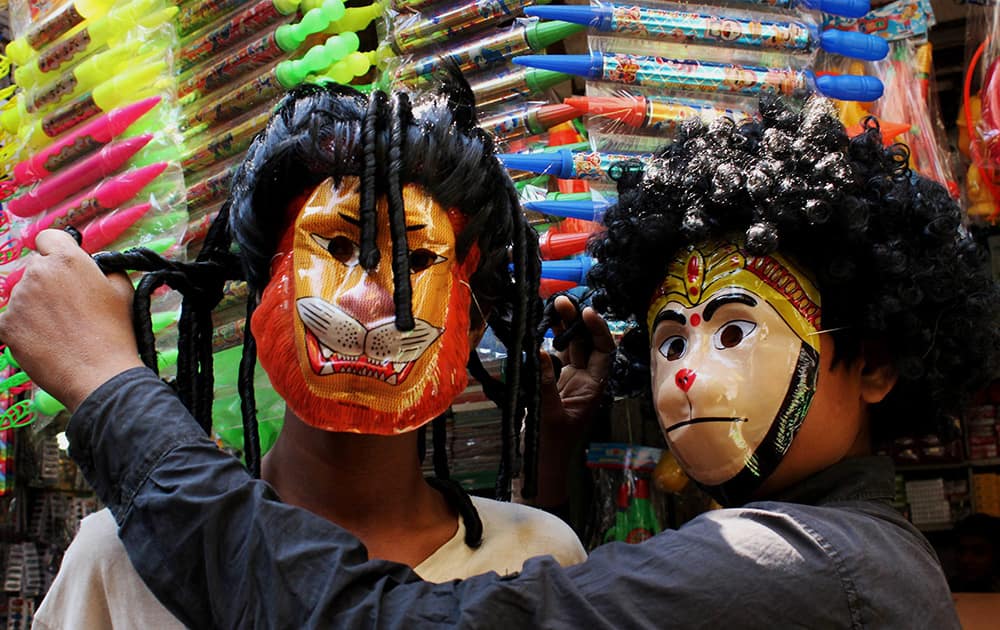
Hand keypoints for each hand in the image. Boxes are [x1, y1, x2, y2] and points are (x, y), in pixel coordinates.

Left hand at [0, 229, 142, 411]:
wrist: (100, 374)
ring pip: (23, 294)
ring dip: (36, 306)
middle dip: (49, 282)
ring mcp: (18, 300)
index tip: (65, 268)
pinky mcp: (6, 325)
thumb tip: (94, 267)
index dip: (57, 251)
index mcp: (67, 260)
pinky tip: (44, 340)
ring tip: (60, 329)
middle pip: (35, 268)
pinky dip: (23, 328)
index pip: (48, 238)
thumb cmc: (116, 333)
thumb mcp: (124, 291)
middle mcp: (37, 273)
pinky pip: (10, 319)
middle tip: (69, 307)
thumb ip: (106, 269)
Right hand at [535, 295, 613, 506]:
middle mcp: (586, 382)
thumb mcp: (547, 414)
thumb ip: (544, 382)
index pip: (604, 351)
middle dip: (576, 321)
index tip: (585, 312)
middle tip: (560, 301)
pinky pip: (555, 360)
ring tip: (550, 308)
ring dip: (562, 328)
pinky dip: (548, 344)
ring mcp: (569, 383)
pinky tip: (540, 331)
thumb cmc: (549, 447)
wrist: (539, 467)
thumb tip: (540, 351)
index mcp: (594, 388)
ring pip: (570, 348)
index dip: (598, 329)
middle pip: (586, 344)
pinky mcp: (553, 387)